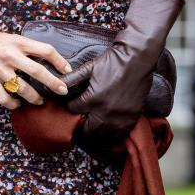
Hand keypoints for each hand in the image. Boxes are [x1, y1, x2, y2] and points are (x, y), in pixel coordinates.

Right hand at [0, 29, 71, 107]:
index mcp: (18, 42)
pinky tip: (18, 104)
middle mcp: (9, 55)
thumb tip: (48, 62)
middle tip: (62, 91)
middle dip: (53, 83)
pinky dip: (14, 104)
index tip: (67, 70)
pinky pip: (5, 98)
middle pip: (38, 71)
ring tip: (39, 101)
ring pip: (22, 89)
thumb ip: (26, 48)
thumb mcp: (11, 38)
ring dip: (34, 98)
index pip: (46, 50)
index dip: (60, 61)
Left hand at [65, 0, 183, 146]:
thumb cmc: (112, 62)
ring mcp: (120, 117)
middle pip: (85, 129)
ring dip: (93, 132)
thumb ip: (71, 79)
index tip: (68, 106)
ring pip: (101, 135)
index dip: (68, 108)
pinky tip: (104, 129)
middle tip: (75, 123)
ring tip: (88, 127)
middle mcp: (106, 111)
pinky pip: (117, 134)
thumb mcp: (89, 68)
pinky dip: (109, 134)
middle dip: (78, 126)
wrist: (137, 59)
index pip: (73, 111)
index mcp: (93, 99)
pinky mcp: (131, 118)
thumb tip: (57, 85)